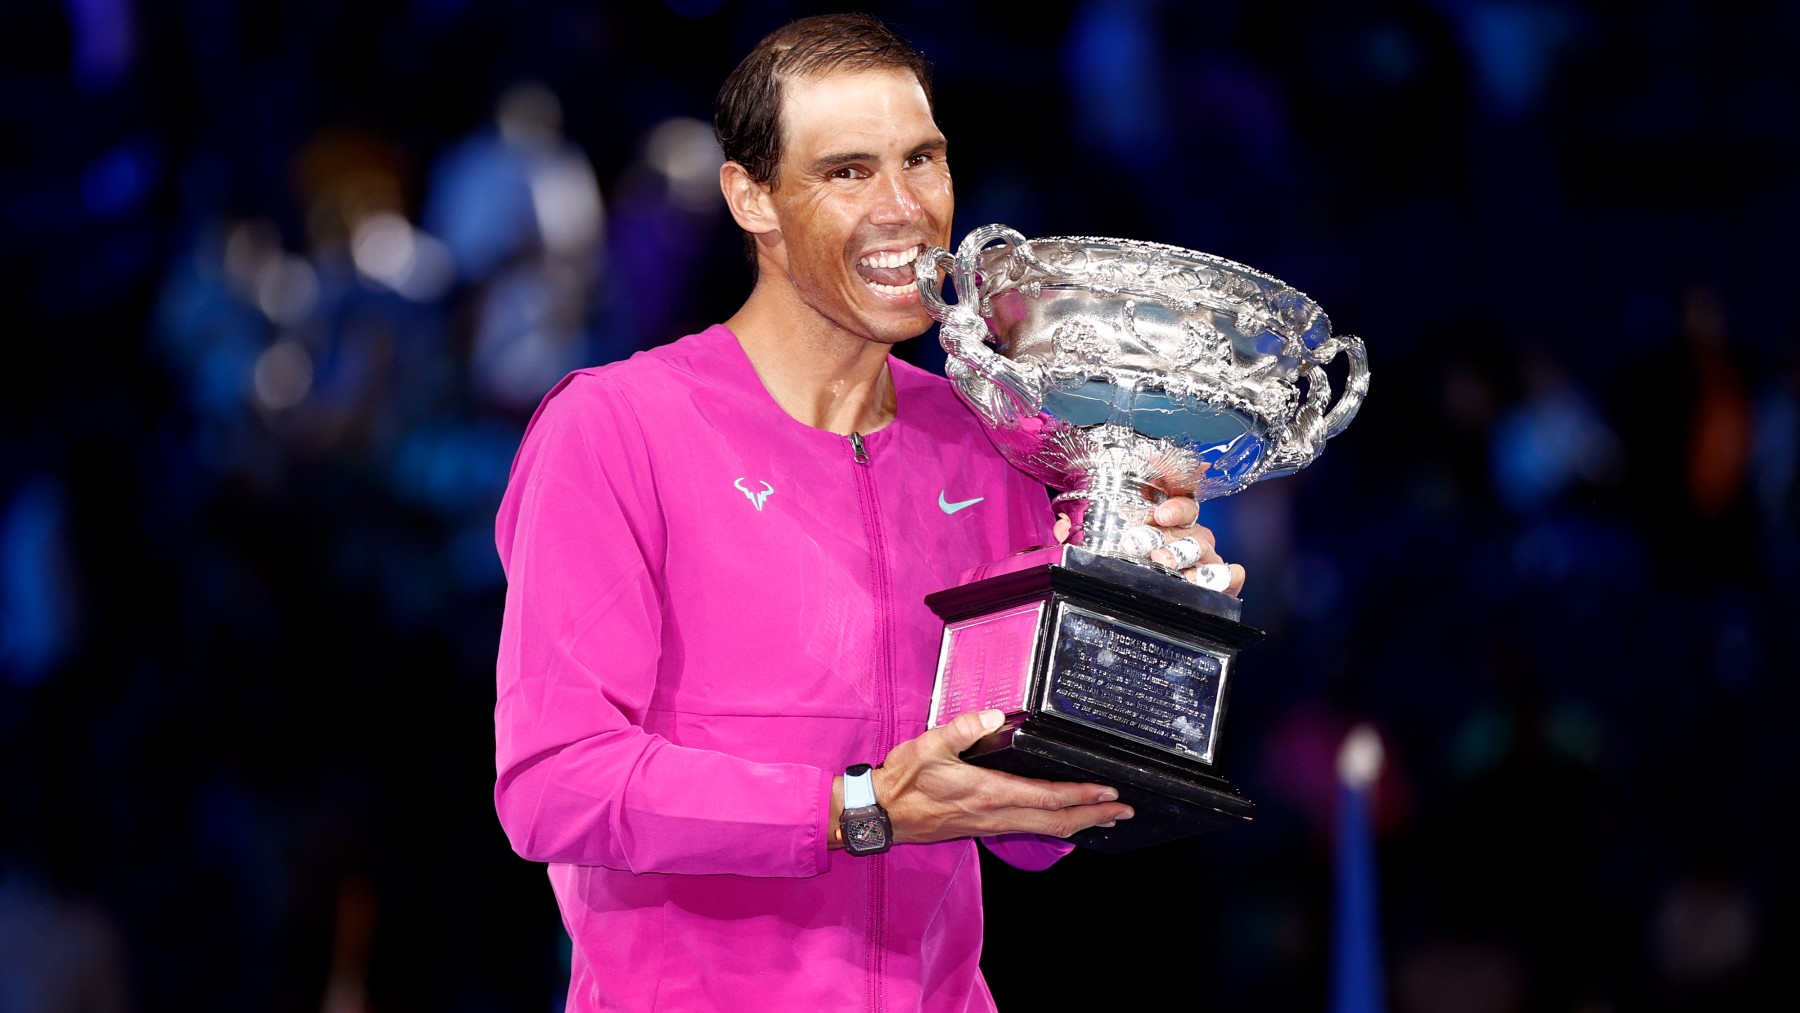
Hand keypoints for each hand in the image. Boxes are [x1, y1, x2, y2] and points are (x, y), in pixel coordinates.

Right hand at [862, 710, 1132, 843]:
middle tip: (1123, 810)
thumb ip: (962, 728)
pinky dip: (1055, 825)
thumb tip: (995, 715)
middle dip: (1093, 815)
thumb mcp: (928, 746)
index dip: (1080, 795)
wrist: (881, 813)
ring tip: (1105, 817)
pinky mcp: (983, 827)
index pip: (1045, 798)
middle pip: (1055, 821)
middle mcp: (995, 814)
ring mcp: (990, 824)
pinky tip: (1064, 821)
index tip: (1108, 792)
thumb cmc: (903, 779)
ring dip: (1079, 823)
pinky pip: (1029, 828)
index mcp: (987, 792)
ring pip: (1044, 828)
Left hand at [1052, 496, 1246, 595]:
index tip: (1161, 514)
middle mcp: (1187, 535)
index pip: (1181, 500)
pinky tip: (1218, 583)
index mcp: (1165, 517)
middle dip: (1174, 542)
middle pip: (1194, 531)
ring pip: (1209, 552)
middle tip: (1154, 554)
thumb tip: (1058, 527)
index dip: (1175, 506)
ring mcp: (1203, 559)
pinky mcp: (1217, 583)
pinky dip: (1229, 578)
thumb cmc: (1118, 554)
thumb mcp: (1095, 538)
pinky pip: (1231, 576)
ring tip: (1174, 574)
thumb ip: (1076, 529)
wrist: (1130, 597)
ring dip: (1192, 562)